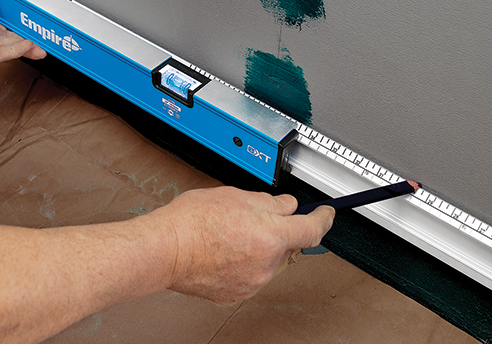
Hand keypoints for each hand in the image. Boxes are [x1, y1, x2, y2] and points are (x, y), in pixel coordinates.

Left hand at [0, 0, 46, 68]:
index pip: (3, 20)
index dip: (17, 22)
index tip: (29, 22)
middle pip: (7, 36)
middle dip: (24, 38)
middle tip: (39, 37)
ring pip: (8, 47)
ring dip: (25, 46)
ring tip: (40, 46)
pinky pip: (2, 55)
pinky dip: (17, 51)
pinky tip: (29, 46)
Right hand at [150, 186, 334, 304]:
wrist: (165, 250)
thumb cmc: (192, 222)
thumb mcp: (235, 196)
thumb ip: (269, 201)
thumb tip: (285, 205)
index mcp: (272, 235)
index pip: (313, 228)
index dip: (324, 218)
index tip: (326, 213)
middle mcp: (267, 263)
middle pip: (288, 244)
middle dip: (279, 230)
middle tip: (254, 217)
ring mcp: (252, 282)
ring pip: (269, 260)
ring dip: (260, 247)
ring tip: (230, 234)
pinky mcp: (236, 294)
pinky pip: (252, 275)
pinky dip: (245, 263)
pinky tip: (224, 251)